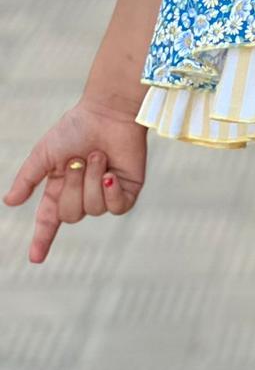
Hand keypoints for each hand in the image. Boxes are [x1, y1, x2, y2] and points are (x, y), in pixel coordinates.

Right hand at [3, 96, 146, 262]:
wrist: (110, 110)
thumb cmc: (77, 127)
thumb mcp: (45, 152)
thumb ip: (28, 177)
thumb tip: (9, 202)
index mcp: (61, 187)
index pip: (49, 221)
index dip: (42, 240)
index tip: (35, 259)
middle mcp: (83, 193)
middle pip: (71, 214)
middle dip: (73, 186)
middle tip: (80, 158)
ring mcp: (106, 193)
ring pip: (94, 209)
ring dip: (93, 179)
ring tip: (98, 155)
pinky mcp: (128, 190)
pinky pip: (117, 207)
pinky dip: (111, 192)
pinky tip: (110, 175)